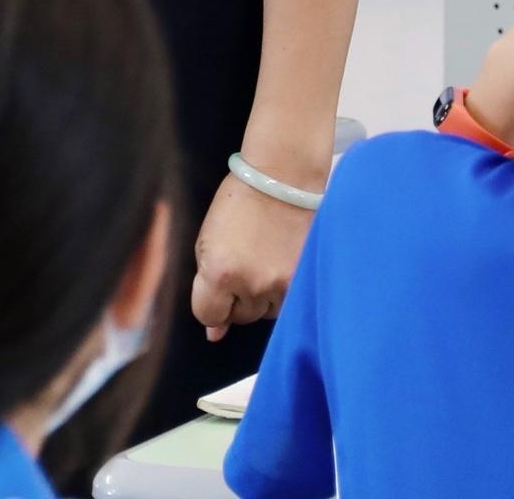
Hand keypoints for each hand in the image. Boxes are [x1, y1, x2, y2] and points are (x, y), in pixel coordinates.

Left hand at [190, 175, 308, 340]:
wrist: (283, 178)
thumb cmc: (238, 203)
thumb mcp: (208, 241)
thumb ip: (208, 287)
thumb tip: (214, 335)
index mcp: (220, 273)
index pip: (209, 315)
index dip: (212, 303)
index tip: (219, 288)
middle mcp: (252, 285)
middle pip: (240, 317)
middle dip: (238, 297)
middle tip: (245, 262)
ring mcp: (283, 285)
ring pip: (267, 313)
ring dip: (263, 296)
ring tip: (266, 260)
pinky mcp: (306, 280)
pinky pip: (290, 303)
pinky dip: (284, 290)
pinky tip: (282, 263)